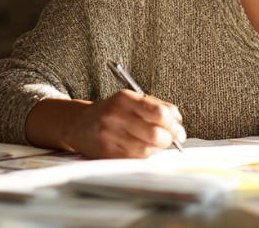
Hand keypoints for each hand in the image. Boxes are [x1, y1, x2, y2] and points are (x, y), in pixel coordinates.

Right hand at [62, 90, 186, 158]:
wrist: (79, 124)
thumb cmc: (112, 111)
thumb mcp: (132, 100)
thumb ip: (157, 106)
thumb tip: (178, 121)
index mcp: (125, 99)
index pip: (159, 113)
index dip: (174, 124)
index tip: (179, 130)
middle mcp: (116, 116)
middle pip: (155, 134)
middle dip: (169, 139)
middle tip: (172, 139)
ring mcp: (110, 136)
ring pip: (147, 150)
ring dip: (158, 149)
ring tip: (156, 144)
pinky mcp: (107, 153)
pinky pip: (135, 159)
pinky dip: (145, 156)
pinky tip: (143, 150)